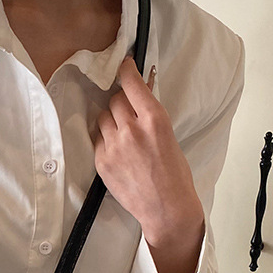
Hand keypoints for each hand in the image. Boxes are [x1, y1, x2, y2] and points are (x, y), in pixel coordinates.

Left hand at [94, 56, 204, 247]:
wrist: (166, 207)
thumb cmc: (174, 174)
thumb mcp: (169, 136)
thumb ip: (150, 118)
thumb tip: (137, 101)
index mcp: (155, 119)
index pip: (132, 84)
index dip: (125, 71)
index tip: (123, 65)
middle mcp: (132, 129)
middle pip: (114, 100)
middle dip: (120, 102)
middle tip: (127, 111)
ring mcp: (114, 146)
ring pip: (103, 118)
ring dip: (110, 120)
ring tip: (121, 133)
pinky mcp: (102, 162)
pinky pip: (97, 140)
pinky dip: (104, 140)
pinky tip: (116, 149)